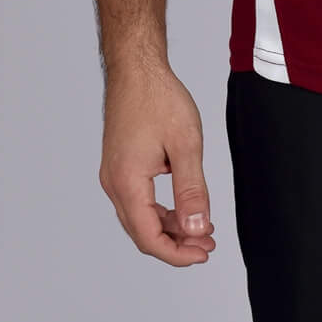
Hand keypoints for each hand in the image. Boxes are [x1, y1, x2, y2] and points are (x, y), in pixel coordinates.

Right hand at [99, 63, 217, 265]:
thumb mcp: (185, 145)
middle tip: (208, 244)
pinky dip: (160, 210)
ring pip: (140, 217)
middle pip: (142, 232)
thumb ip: (191, 190)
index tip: (203, 253)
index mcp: (127, 182)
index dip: (177, 254)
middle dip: (176, 244)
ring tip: (201, 228)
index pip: (149, 237)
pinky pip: (138, 200)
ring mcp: (114, 174)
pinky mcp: (119, 165)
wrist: (136, 68)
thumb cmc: (158, 98)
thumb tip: (197, 229)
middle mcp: (114, 183)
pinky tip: (183, 207)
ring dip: (170, 227)